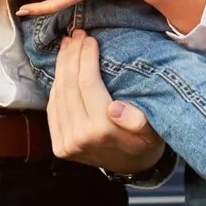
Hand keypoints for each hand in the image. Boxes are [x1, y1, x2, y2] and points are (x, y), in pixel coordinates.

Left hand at [48, 30, 164, 171]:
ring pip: (57, 95)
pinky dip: (56, 85)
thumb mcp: (153, 130)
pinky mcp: (59, 146)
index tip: (90, 38)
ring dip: (61, 67)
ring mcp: (66, 144)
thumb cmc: (145, 141)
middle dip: (71, 57)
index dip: (86, 57)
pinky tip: (63, 68)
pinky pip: (52, 108)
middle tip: (76, 35)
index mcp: (103, 130)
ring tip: (68, 46)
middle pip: (69, 87)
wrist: (134, 169)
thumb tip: (114, 108)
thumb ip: (137, 120)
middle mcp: (80, 138)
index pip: (87, 84)